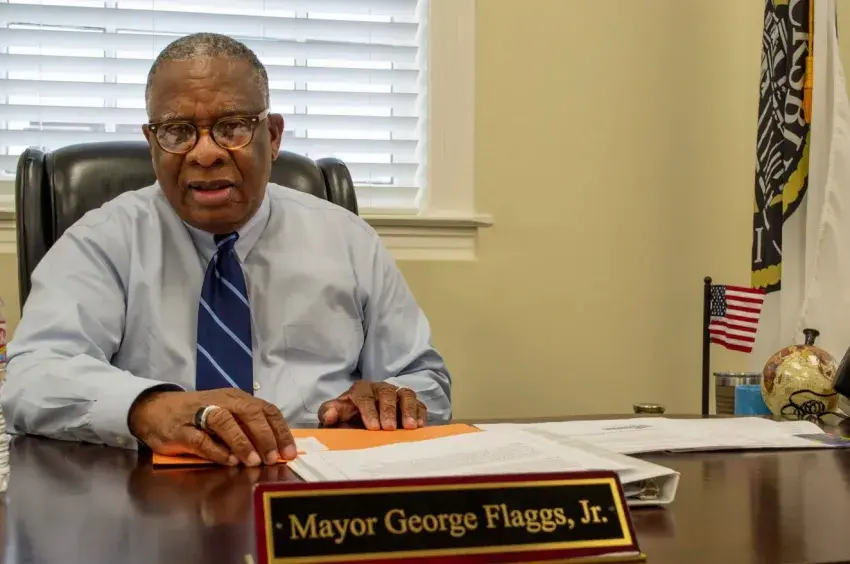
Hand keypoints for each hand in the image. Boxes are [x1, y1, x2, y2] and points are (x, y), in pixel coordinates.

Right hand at [129, 388, 296, 466]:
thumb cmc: (198, 414)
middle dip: (265, 436)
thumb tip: (276, 448)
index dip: (280, 431)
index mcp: (236, 398)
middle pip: (249, 412)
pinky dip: (216, 450)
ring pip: (225, 421)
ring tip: (253, 461)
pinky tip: (229, 461)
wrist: (155, 410)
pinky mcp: (180, 429)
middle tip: (273, 458)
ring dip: (242, 441)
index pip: (266, 409)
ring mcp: (199, 414)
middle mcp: (221, 402)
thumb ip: (247, 427)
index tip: (289, 452)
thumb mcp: (226, 414)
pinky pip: (200, 439)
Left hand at [318, 382, 426, 430]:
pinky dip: (420, 413)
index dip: (369, 410)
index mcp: (361, 389)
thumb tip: (330, 415)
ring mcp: (397, 395)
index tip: (372, 427)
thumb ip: (328, 414)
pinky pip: (419, 404)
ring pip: (406, 394)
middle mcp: (381, 389)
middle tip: (389, 428)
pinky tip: (420, 426)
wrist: (361, 421)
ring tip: (410, 427)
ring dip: (408, 410)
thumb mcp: (335, 416)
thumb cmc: (348, 418)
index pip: (364, 396)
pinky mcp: (411, 404)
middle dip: (388, 410)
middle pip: (387, 393)